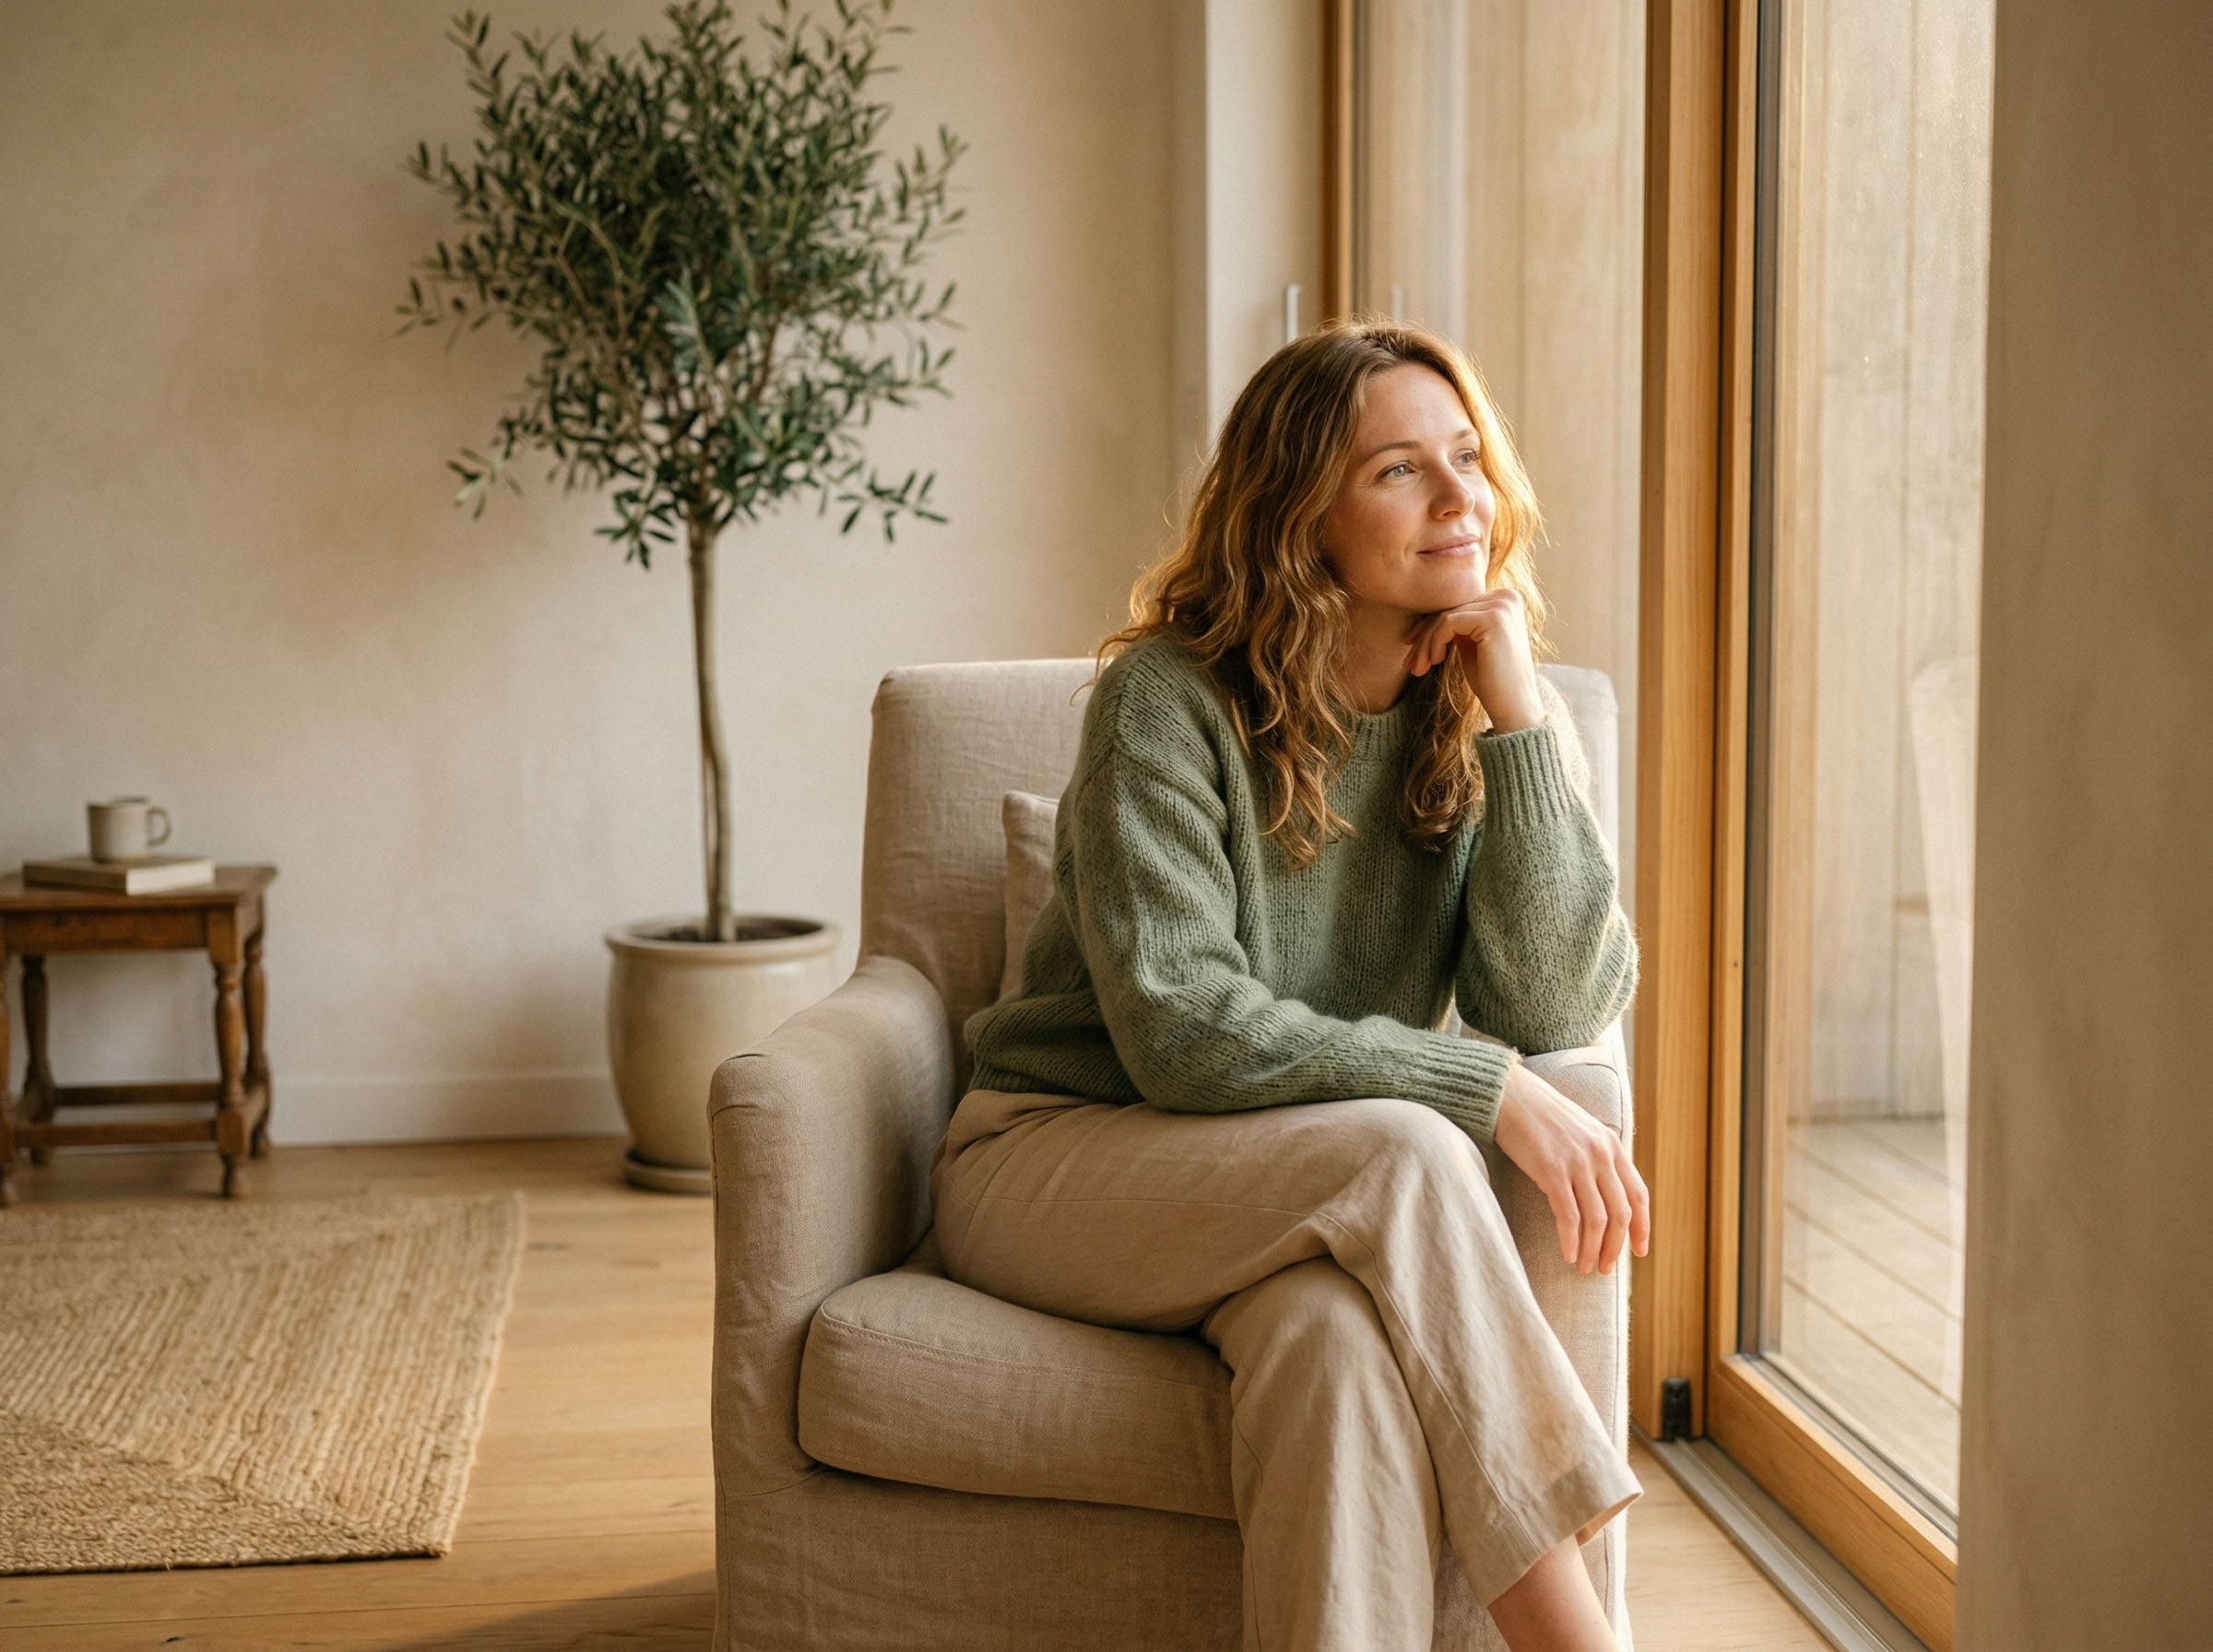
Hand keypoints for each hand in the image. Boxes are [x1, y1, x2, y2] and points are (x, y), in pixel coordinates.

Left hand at [1405, 587, 1544, 731]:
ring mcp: (1502, 605)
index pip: (1457, 606)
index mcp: (1504, 599)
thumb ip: (1457, 624)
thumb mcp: (1470, 644)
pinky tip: (1435, 661)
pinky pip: (1448, 623)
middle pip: (1450, 609)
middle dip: (1424, 637)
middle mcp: (1506, 597)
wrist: (1514, 706)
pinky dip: (1435, 643)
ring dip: (1425, 644)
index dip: (1429, 626)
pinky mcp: (1493, 618)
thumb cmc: (1491, 680)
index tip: (1410, 646)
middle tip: (1409, 663)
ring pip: (1445, 616)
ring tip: (1418, 668)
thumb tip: (1423, 615)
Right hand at [1491, 1060, 1649, 1274]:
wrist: (1509, 1095)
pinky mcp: (1552, 1170)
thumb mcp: (1582, 1131)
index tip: (1639, 1251)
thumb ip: (1598, 1158)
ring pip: (1598, 1220)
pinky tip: (1567, 1255)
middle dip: (1615, 1247)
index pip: (1639, 1195)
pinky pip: (1569, 1216)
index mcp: (1612, 1146)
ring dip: (1593, 1250)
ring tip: (1584, 1267)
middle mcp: (1600, 1154)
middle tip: (1605, 1267)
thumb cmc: (1541, 1116)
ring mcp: (1578, 1162)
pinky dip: (1570, 1241)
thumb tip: (1604, 1197)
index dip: (1642, 1228)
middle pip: (1621, 1213)